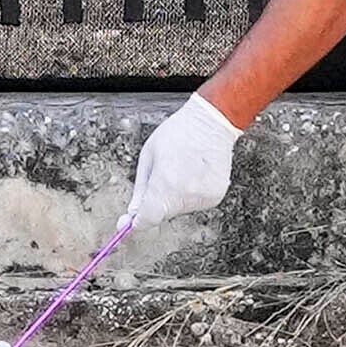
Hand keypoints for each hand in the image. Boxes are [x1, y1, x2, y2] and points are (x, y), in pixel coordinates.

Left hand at [120, 93, 243, 233]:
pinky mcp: (216, 196)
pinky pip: (195, 203)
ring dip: (175, 196)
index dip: (137, 224)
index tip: (129, 224)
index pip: (147, 219)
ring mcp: (203, 198)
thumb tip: (133, 213)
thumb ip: (140, 189)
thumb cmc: (178, 133)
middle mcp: (185, 196)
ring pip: (179, 208)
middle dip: (157, 203)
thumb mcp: (148, 156)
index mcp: (164, 185)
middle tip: (161, 176)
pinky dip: (191, 193)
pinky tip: (195, 173)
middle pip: (163, 214)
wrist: (211, 122)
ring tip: (182, 169)